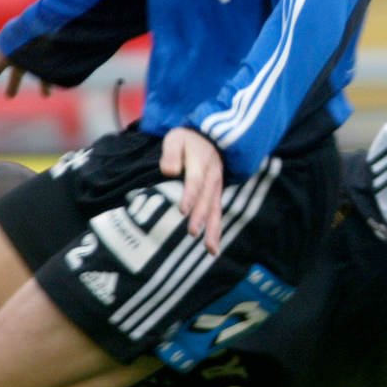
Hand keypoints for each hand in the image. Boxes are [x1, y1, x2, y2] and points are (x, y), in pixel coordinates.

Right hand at [0, 35, 45, 109]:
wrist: (35, 37)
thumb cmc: (6, 48)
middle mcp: (6, 55)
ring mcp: (24, 57)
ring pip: (16, 72)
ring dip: (12, 84)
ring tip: (10, 96)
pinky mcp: (42, 60)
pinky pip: (43, 74)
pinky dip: (43, 84)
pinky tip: (46, 94)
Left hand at [160, 126, 223, 254]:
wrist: (208, 137)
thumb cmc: (187, 140)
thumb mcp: (175, 138)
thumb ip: (171, 153)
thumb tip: (168, 171)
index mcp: (201, 162)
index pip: (195, 180)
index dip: (190, 195)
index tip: (182, 210)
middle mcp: (212, 176)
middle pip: (206, 198)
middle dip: (200, 216)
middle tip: (192, 232)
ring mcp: (217, 187)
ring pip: (215, 210)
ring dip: (212, 229)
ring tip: (210, 249)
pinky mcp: (217, 195)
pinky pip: (217, 214)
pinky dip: (216, 231)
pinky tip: (213, 249)